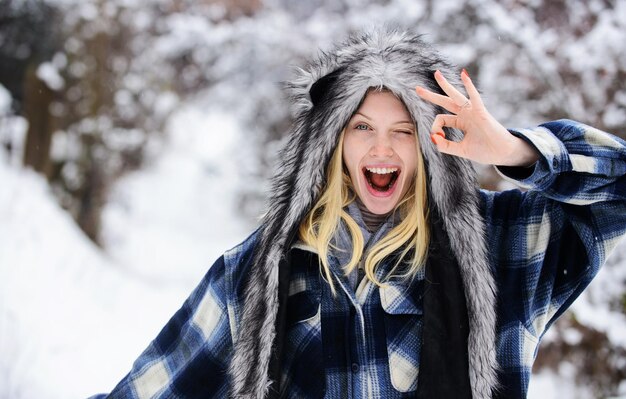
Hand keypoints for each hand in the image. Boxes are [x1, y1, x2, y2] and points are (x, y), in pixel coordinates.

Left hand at [415, 69, 538, 166]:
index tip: (438, 138)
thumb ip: (445, 146)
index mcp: (460, 122)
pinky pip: (474, 97)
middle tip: (417, 89)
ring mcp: (473, 112)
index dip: (435, 128)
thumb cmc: (485, 151)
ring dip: (445, 85)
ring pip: (456, 96)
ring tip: (436, 74)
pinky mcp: (481, 112)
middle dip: (430, 96)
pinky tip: (463, 74)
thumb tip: (432, 138)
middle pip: (445, 101)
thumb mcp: (461, 150)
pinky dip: (469, 86)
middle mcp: (465, 114)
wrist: (502, 153)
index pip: (440, 119)